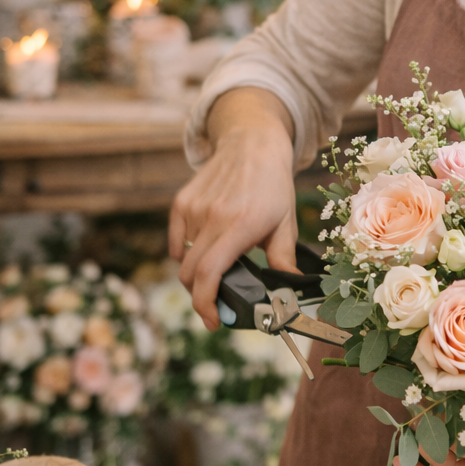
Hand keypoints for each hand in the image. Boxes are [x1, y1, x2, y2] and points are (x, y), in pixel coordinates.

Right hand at [169, 88, 297, 328]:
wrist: (252, 143)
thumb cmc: (273, 186)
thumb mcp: (286, 223)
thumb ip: (283, 260)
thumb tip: (288, 295)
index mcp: (240, 225)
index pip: (209, 274)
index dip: (205, 304)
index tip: (213, 321)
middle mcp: (212, 217)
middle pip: (190, 274)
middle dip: (201, 296)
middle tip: (218, 302)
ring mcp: (193, 209)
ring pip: (184, 260)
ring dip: (198, 272)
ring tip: (220, 267)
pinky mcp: (181, 203)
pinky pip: (176, 243)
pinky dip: (186, 254)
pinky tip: (206, 249)